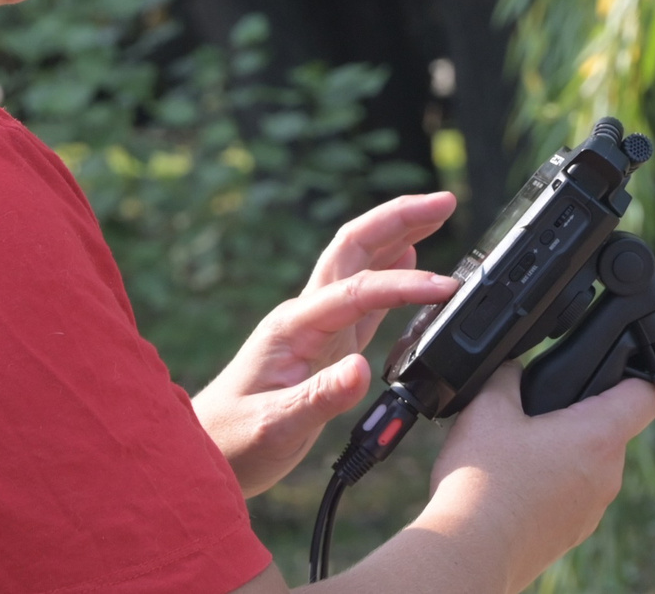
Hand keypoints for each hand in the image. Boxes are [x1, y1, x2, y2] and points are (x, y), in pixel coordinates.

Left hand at [195, 191, 459, 495]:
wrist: (209, 452)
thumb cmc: (235, 441)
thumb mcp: (276, 426)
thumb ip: (320, 398)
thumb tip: (362, 370)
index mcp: (294, 326)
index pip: (357, 291)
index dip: (403, 286)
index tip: (445, 288)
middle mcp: (306, 314)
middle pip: (355, 247)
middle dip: (399, 219)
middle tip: (444, 202)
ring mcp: (316, 325)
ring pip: (361, 263)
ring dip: (398, 234)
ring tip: (437, 215)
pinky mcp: (325, 342)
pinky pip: (363, 295)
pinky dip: (390, 270)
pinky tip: (408, 258)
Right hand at [419, 371, 654, 593]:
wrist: (468, 554)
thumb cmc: (482, 483)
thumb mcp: (486, 407)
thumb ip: (508, 375)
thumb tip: (514, 369)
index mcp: (598, 438)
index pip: (646, 396)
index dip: (633, 375)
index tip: (608, 372)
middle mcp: (608, 476)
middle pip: (613, 429)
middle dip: (580, 415)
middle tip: (539, 414)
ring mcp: (593, 509)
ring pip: (592, 464)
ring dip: (565, 452)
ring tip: (520, 452)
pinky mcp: (574, 533)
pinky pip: (575, 495)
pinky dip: (554, 484)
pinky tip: (516, 484)